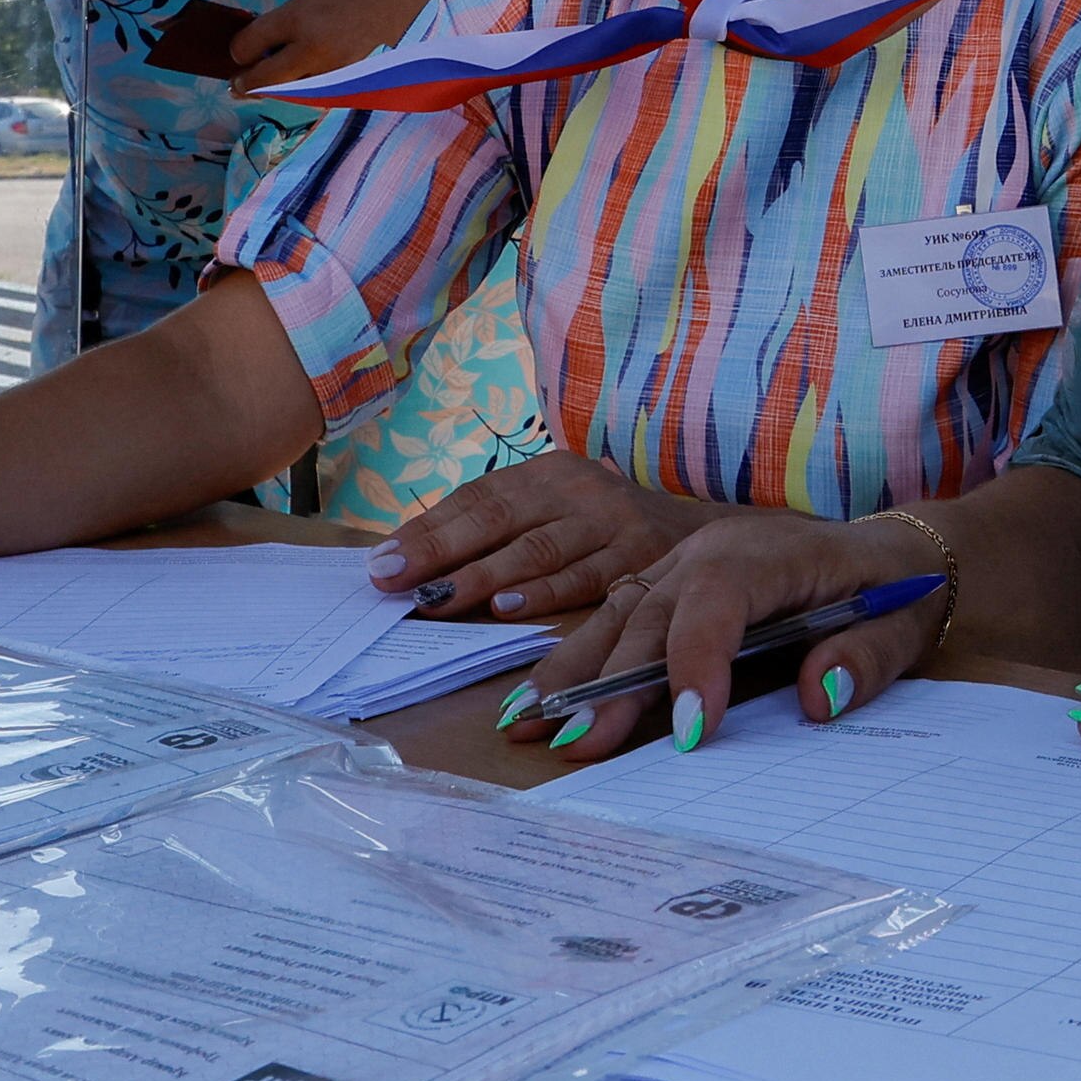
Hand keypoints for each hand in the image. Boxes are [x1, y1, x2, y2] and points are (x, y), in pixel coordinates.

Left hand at [215, 0, 456, 98]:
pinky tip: (321, 83)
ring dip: (286, 90)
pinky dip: (318, 93)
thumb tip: (273, 44)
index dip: (241, 52)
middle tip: (242, 84)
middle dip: (249, 83)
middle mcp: (312, 50)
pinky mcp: (360, 91)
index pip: (249, 44)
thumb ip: (297, 20)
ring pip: (295, 95)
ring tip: (283, 83)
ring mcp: (337, 74)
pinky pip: (327, 98)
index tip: (241, 55)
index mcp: (300, 16)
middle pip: (263, 81)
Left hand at [373, 451, 714, 622]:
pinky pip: (584, 578)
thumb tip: (407, 564)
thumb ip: (494, 534)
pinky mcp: (639, 558)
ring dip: (483, 577)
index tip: (381, 564)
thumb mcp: (553, 513)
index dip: (426, 530)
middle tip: (395, 582)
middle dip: (441, 552)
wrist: (699, 536)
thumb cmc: (602, 530)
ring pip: (536, 549)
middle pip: (499, 518)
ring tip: (438, 599)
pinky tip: (509, 608)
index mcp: (547, 472)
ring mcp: (610, 522)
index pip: (475, 498)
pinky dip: (545, 594)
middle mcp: (577, 488)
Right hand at [492, 507, 945, 763]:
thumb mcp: (903, 624)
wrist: (890, 550)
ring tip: (527, 725)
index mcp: (770, 551)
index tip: (693, 730)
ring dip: (571, 670)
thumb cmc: (895, 590)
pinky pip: (613, 617)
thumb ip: (865, 659)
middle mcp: (711, 550)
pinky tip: (539, 702)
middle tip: (578, 745)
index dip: (698, 660)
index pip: (720, 599)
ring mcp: (681, 564)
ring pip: (616, 613)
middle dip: (613, 682)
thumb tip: (818, 698)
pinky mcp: (666, 585)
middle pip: (651, 613)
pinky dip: (575, 660)